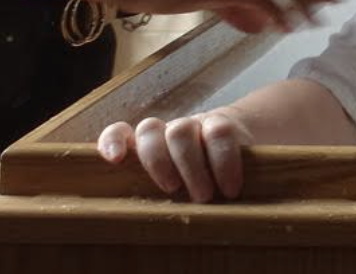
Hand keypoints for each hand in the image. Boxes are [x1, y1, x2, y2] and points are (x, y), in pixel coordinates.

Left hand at [97, 110, 252, 202]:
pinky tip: (230, 186)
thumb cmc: (202, 180)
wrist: (242, 143)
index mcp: (148, 148)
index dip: (113, 141)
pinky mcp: (224, 123)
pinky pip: (220, 133)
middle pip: (150, 130)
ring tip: (204, 197)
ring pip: (181, 131)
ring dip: (190, 166)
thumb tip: (144, 233)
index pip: (121, 132)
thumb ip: (158, 196)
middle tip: (174, 191)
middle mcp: (167, 132)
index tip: (115, 160)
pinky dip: (224, 162)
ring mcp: (194, 125)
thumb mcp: (178, 188)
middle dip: (158, 163)